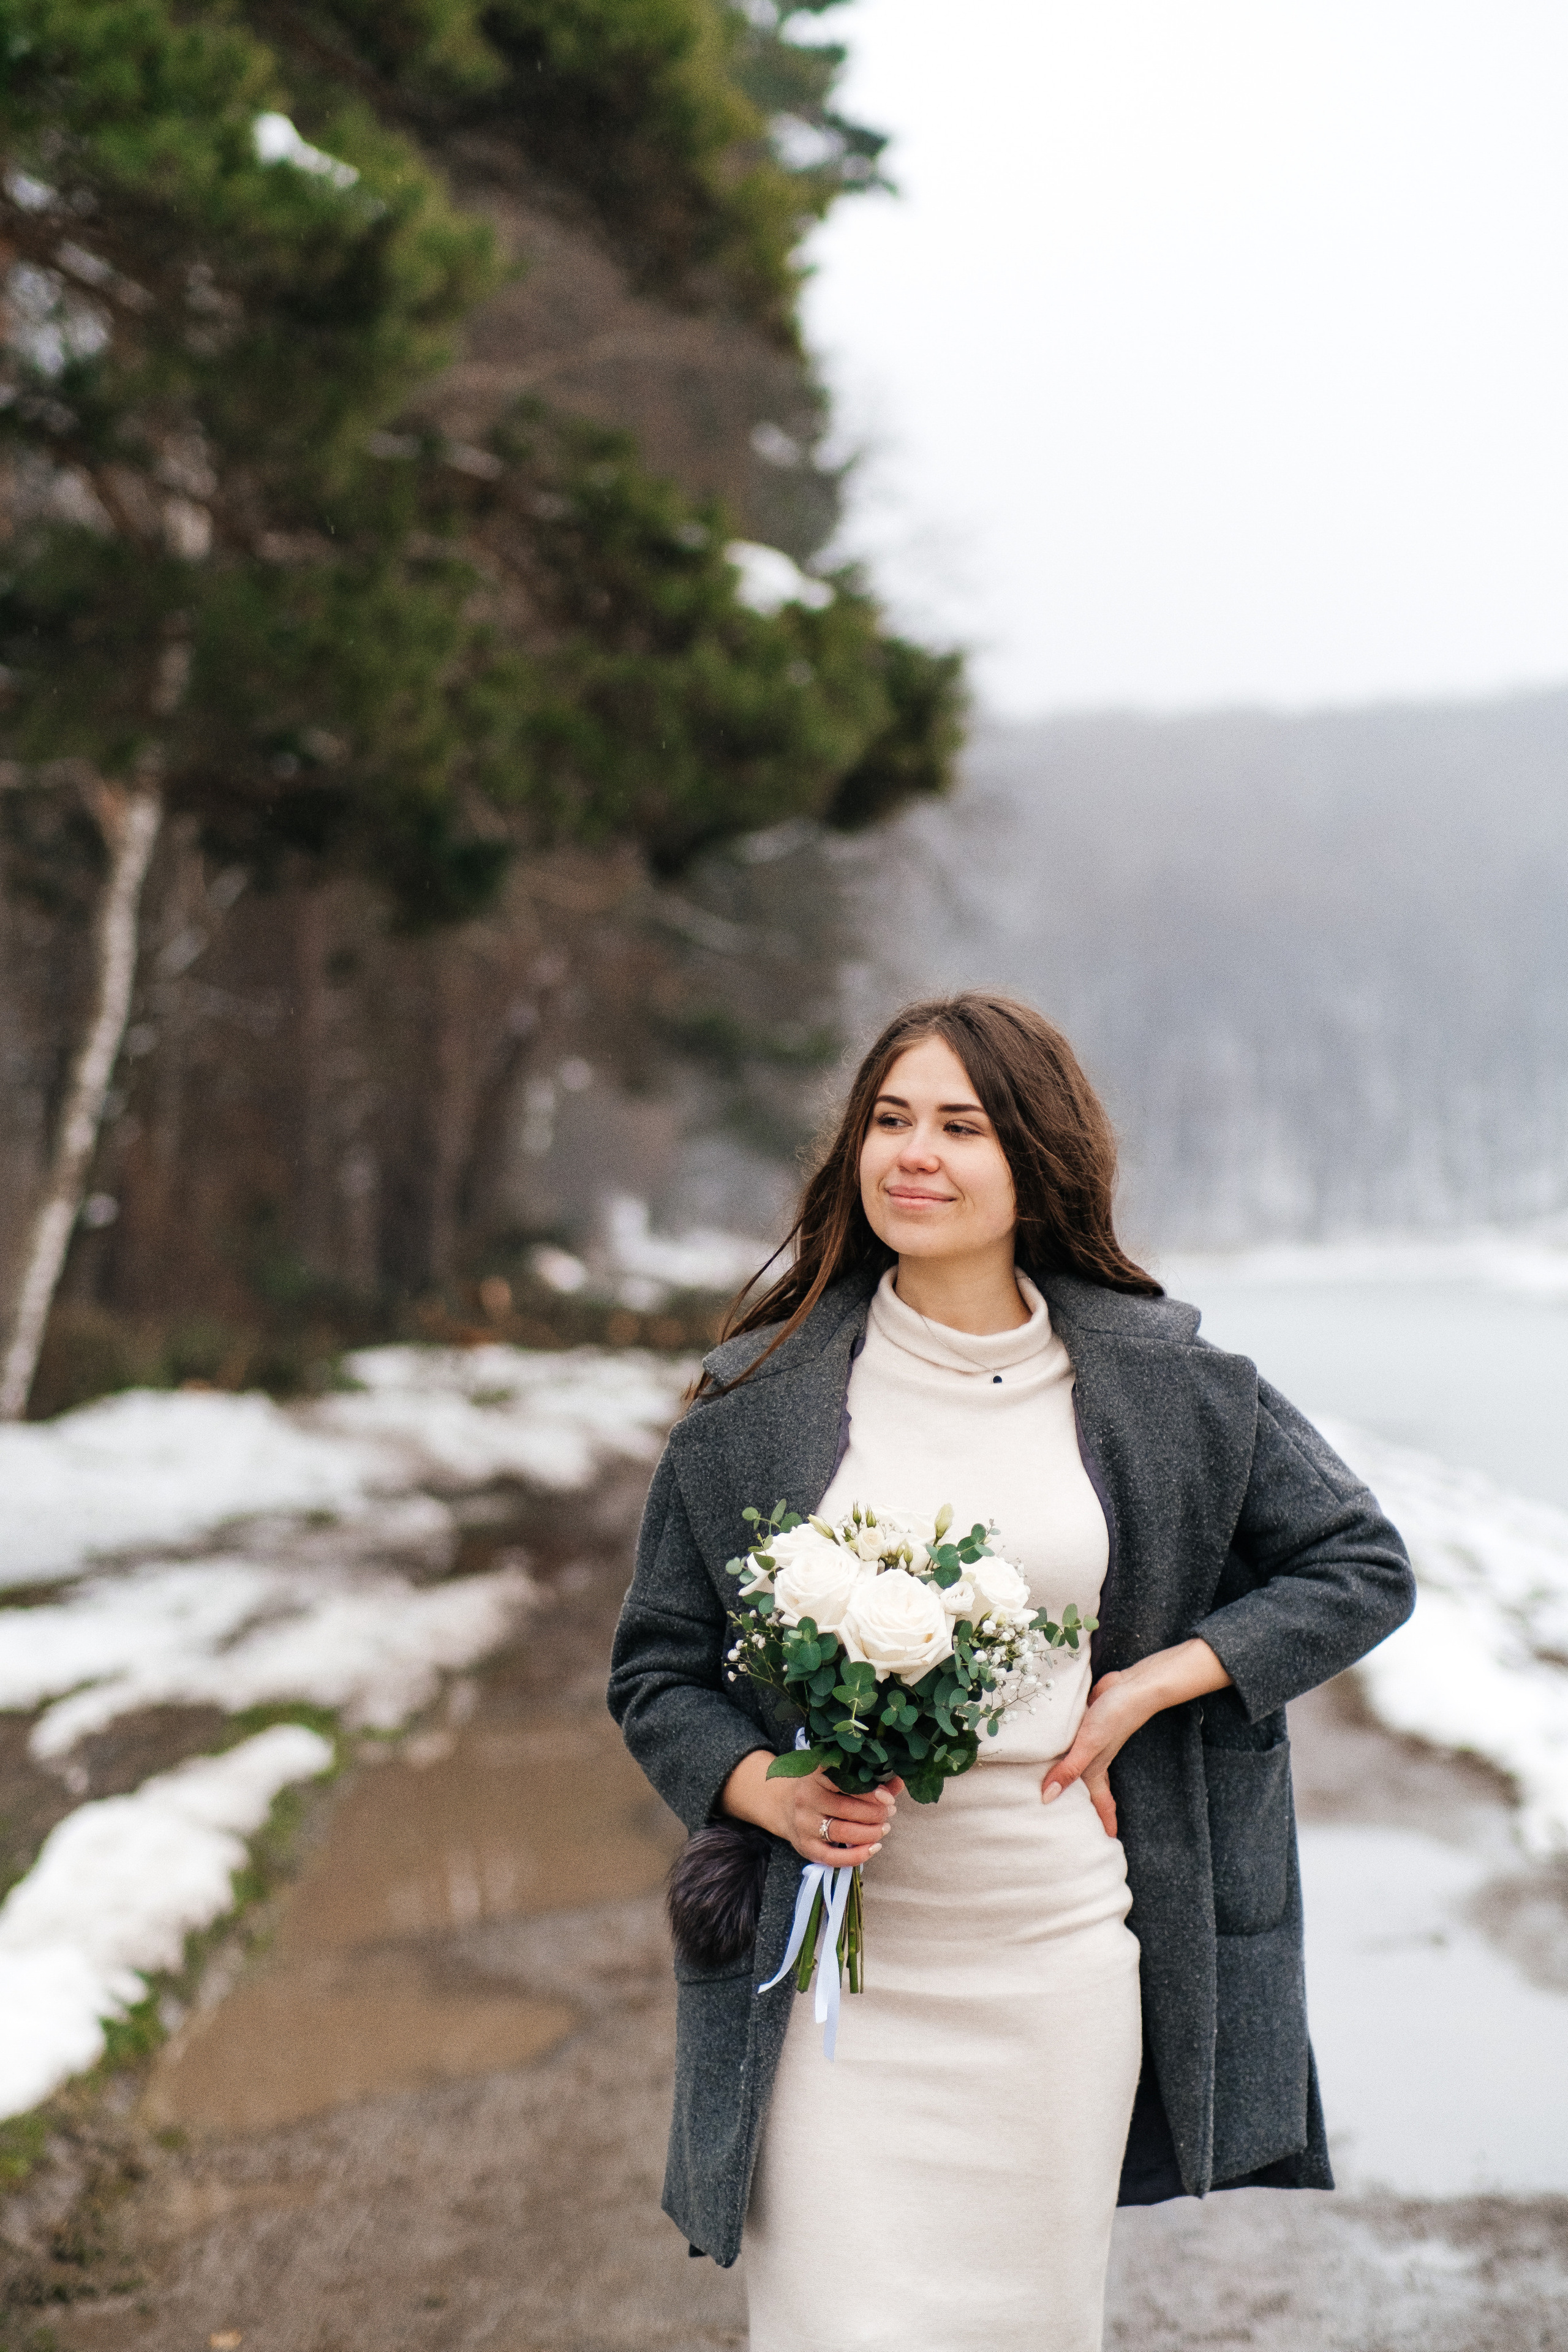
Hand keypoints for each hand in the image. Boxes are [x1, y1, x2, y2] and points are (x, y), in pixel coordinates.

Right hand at [720, 1749, 902, 1865]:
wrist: (782, 1805)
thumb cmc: (819, 1789)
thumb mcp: (837, 1778)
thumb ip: (868, 1780)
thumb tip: (899, 1782)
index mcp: (815, 1775)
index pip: (846, 1782)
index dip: (871, 1791)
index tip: (889, 1797)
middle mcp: (806, 1798)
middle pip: (846, 1809)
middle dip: (875, 1813)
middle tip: (890, 1813)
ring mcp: (804, 1825)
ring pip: (842, 1832)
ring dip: (870, 1833)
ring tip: (884, 1828)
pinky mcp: (805, 1847)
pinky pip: (833, 1857)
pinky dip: (857, 1856)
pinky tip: (874, 1848)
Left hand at [1040, 1637, 1231, 1836]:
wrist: (1132, 1685)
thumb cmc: (1115, 1717)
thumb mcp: (1089, 1745)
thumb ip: (1069, 1770)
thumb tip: (1047, 1798)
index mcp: (1096, 1768)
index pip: (1099, 1801)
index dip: (1103, 1820)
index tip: (1107, 1840)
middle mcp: (1093, 1757)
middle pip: (1088, 1786)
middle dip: (1083, 1803)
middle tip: (1073, 1820)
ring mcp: (1090, 1739)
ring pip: (1078, 1763)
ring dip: (1070, 1775)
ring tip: (1057, 1787)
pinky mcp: (1086, 1722)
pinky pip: (1073, 1742)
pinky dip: (1064, 1749)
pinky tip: (1053, 1746)